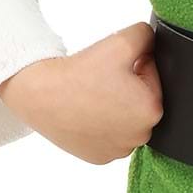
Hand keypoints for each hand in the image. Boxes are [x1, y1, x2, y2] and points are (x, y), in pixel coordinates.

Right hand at [0, 21, 163, 162]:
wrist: (39, 94)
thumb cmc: (79, 73)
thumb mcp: (121, 41)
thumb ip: (146, 35)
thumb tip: (152, 41)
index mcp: (151, 110)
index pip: (153, 76)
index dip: (134, 64)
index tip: (112, 66)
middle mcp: (139, 137)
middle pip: (140, 100)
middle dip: (127, 87)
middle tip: (101, 79)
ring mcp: (118, 151)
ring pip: (125, 120)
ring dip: (115, 106)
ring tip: (92, 95)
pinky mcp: (99, 157)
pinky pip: (108, 136)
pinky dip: (100, 124)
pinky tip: (86, 112)